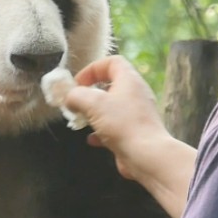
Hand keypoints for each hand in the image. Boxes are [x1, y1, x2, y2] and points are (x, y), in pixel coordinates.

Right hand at [64, 56, 169, 180]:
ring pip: (112, 108)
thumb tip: (69, 97)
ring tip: (82, 120)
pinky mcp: (135, 133)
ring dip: (95, 113)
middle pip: (111, 85)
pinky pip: (115, 127)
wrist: (147, 156)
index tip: (78, 83)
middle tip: (77, 103)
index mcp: (129, 80)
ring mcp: (137, 114)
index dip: (92, 68)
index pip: (112, 62)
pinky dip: (102, 131)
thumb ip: (76, 96)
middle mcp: (136, 94)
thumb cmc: (123, 125)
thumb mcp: (93, 104)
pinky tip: (92, 139)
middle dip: (90, 94)